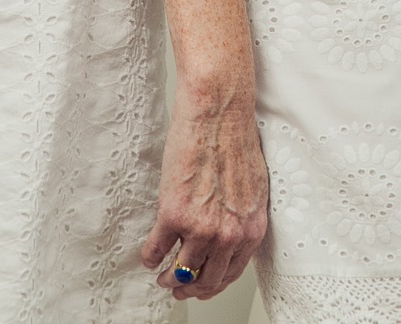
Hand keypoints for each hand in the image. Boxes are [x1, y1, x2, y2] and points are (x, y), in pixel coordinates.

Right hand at [143, 80, 267, 299]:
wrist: (219, 112)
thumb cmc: (235, 139)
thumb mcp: (252, 186)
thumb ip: (242, 215)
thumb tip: (230, 232)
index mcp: (250, 228)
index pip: (232, 273)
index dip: (213, 283)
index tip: (202, 285)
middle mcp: (228, 235)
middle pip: (207, 280)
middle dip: (191, 287)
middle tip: (178, 286)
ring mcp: (201, 228)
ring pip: (181, 273)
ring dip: (169, 279)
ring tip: (162, 275)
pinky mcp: (173, 215)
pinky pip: (156, 250)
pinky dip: (150, 256)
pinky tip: (149, 254)